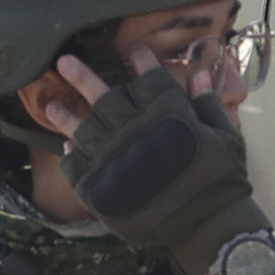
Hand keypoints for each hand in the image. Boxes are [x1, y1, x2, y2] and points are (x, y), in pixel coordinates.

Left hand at [44, 49, 264, 274]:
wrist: (208, 224)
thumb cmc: (221, 178)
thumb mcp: (224, 135)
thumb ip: (207, 102)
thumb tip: (198, 73)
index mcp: (166, 113)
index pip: (148, 77)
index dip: (141, 61)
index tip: (132, 49)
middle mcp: (133, 129)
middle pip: (102, 97)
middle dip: (82, 77)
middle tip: (64, 61)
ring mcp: (112, 158)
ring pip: (82, 129)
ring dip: (66, 115)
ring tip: (51, 104)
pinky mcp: (99, 186)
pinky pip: (75, 165)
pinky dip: (70, 155)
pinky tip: (65, 147)